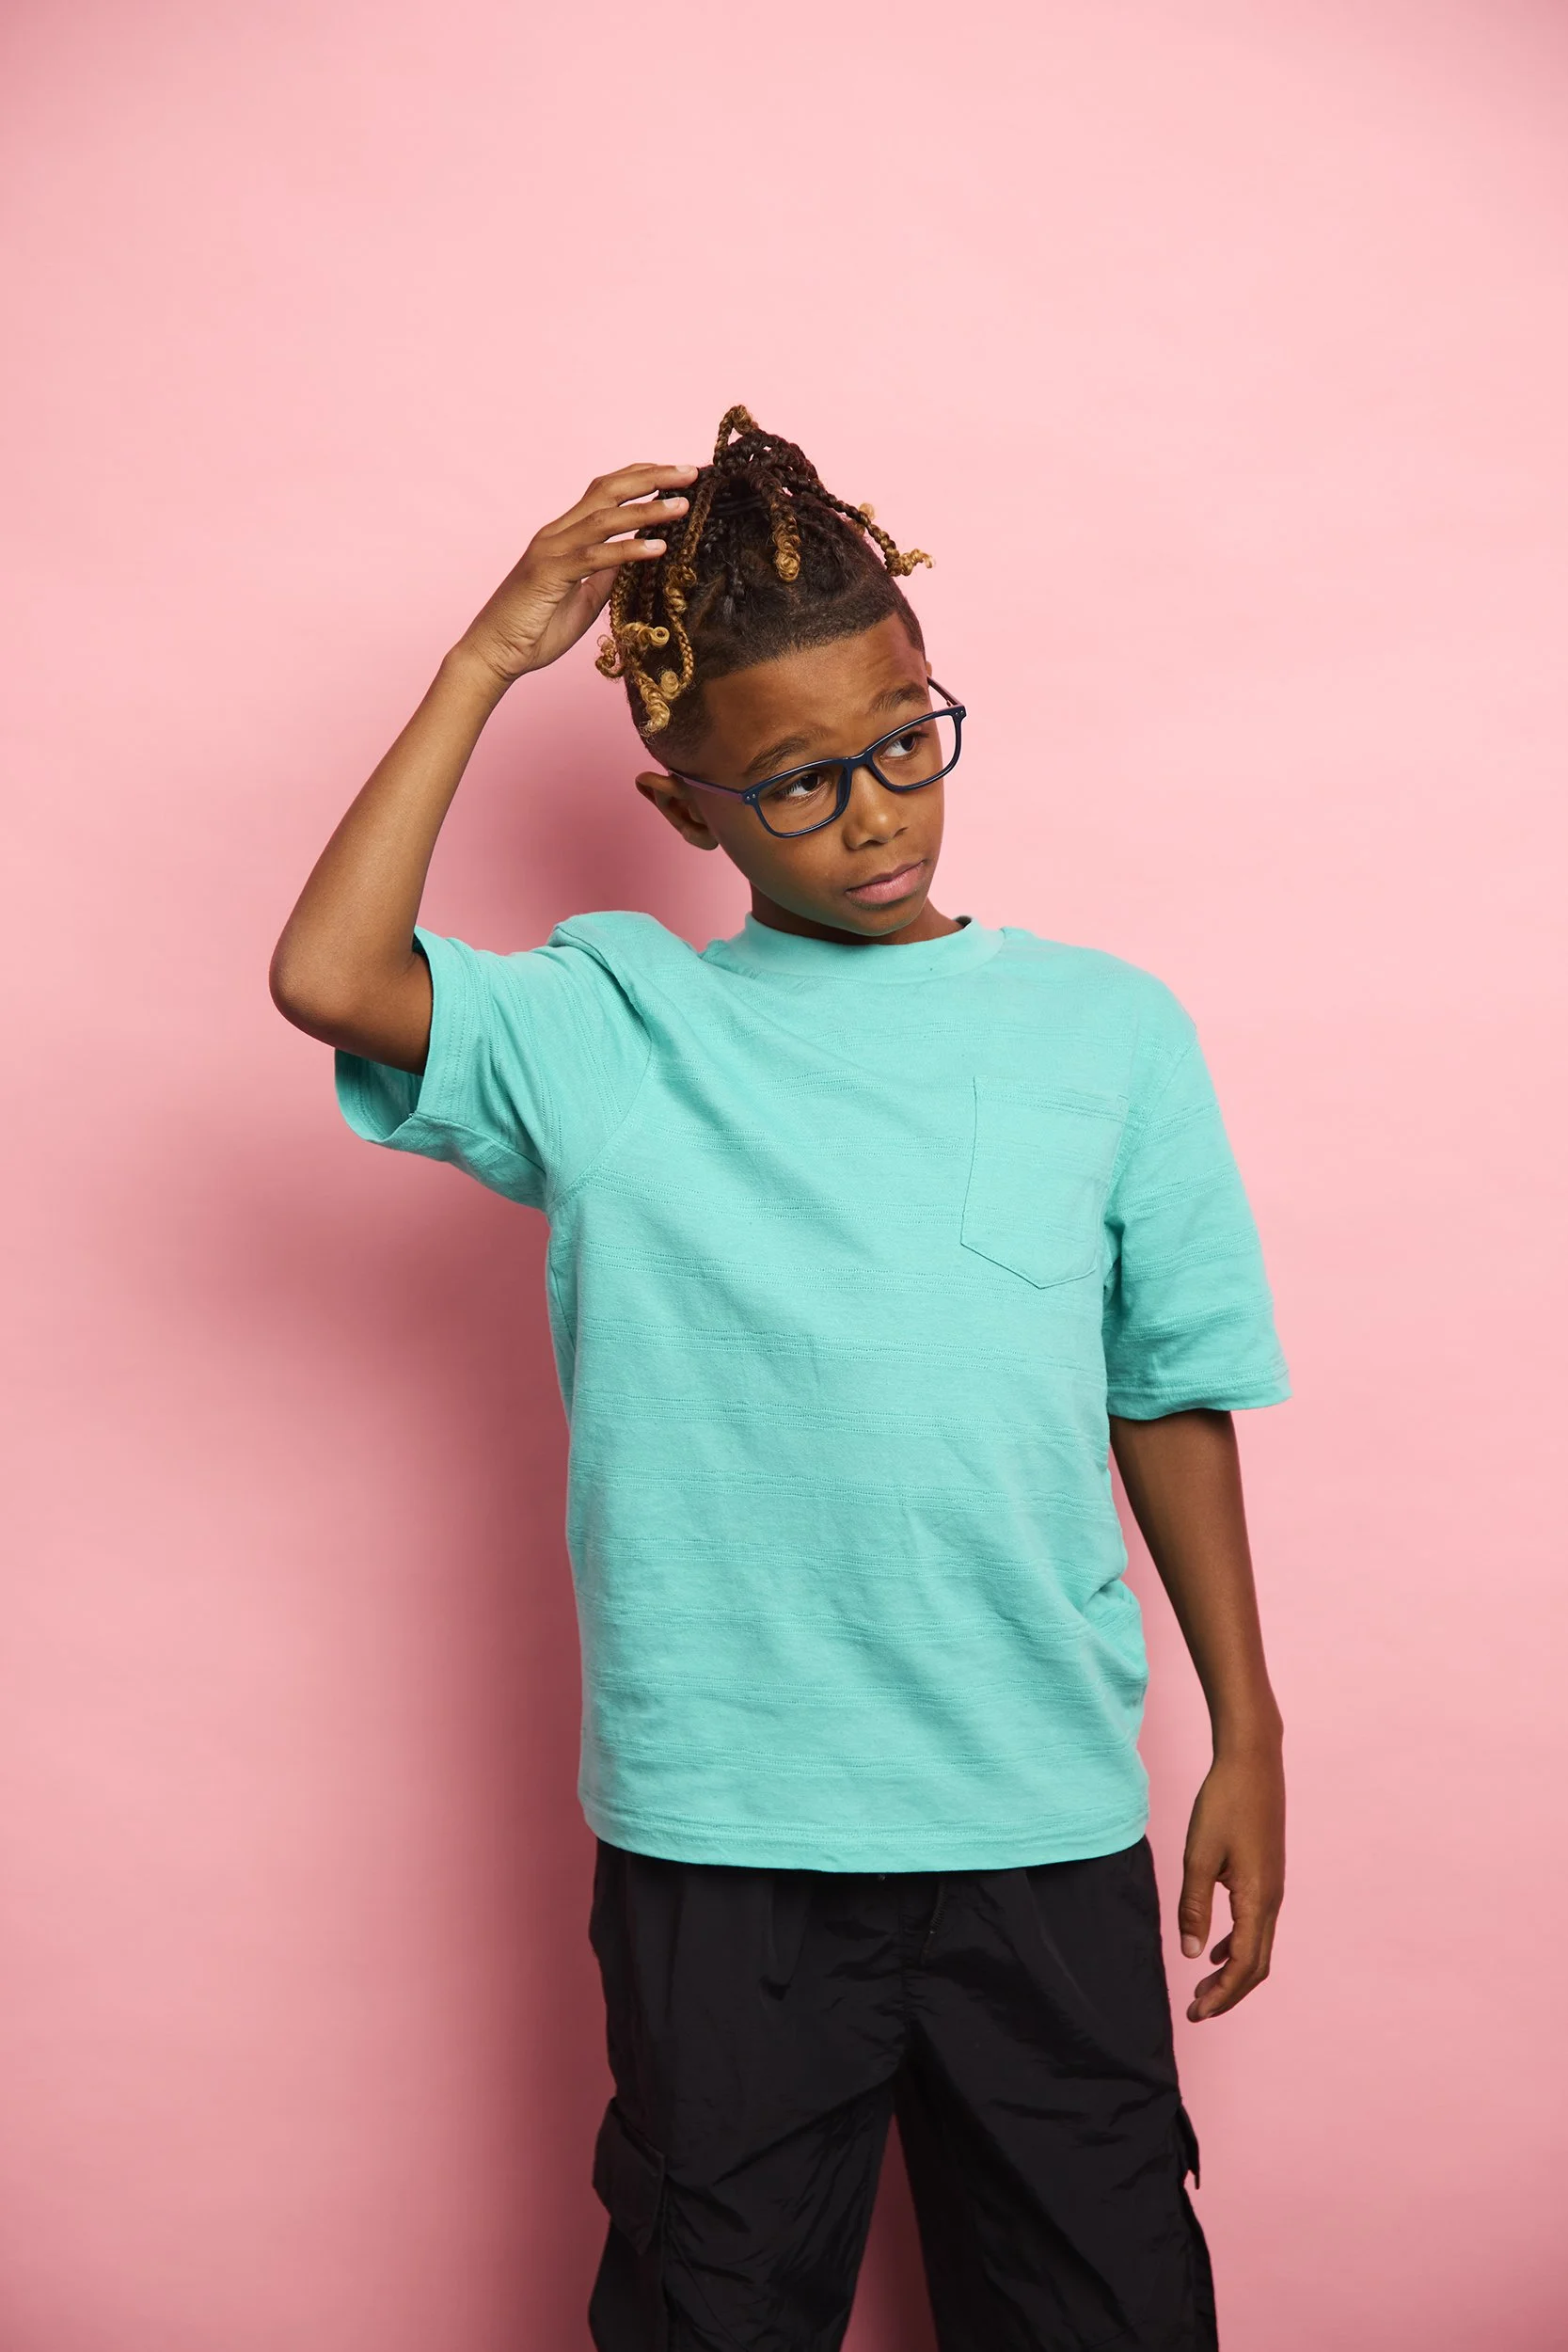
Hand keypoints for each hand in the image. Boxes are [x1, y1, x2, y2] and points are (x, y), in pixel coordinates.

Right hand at [455, 462, 698, 687]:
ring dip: (647, 509)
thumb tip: (636, 556)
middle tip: (690, 472)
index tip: (676, 475)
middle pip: (607, 490)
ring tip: (682, 506)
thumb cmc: (535, 630)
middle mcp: (556, 534)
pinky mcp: (550, 575)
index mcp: (563, 535)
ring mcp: (551, 551)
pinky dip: (628, 550)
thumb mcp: (583, 598)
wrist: (495, 654)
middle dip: (651, 477)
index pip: (604, 492)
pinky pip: (595, 557)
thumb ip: (606, 574)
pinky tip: (658, 548)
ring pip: (605, 518)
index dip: (640, 477)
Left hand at [1177, 1742, 1284, 2020]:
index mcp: (1258, 1899)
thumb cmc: (1224, 1803)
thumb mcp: (1199, 1854)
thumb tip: (1192, 1955)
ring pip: (1259, 1947)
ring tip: (1203, 1987)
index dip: (1221, 1995)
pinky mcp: (1268, 1876)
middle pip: (1257, 1966)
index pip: (1244, 1965)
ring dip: (1233, 1971)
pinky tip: (1216, 1947)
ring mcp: (1274, 1888)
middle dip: (1229, 1993)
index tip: (1196, 2013)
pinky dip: (1238, 1946)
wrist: (1253, 1761)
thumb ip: (1194, 1905)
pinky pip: (1257, 1925)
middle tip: (1197, 2010)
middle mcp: (1273, 1900)